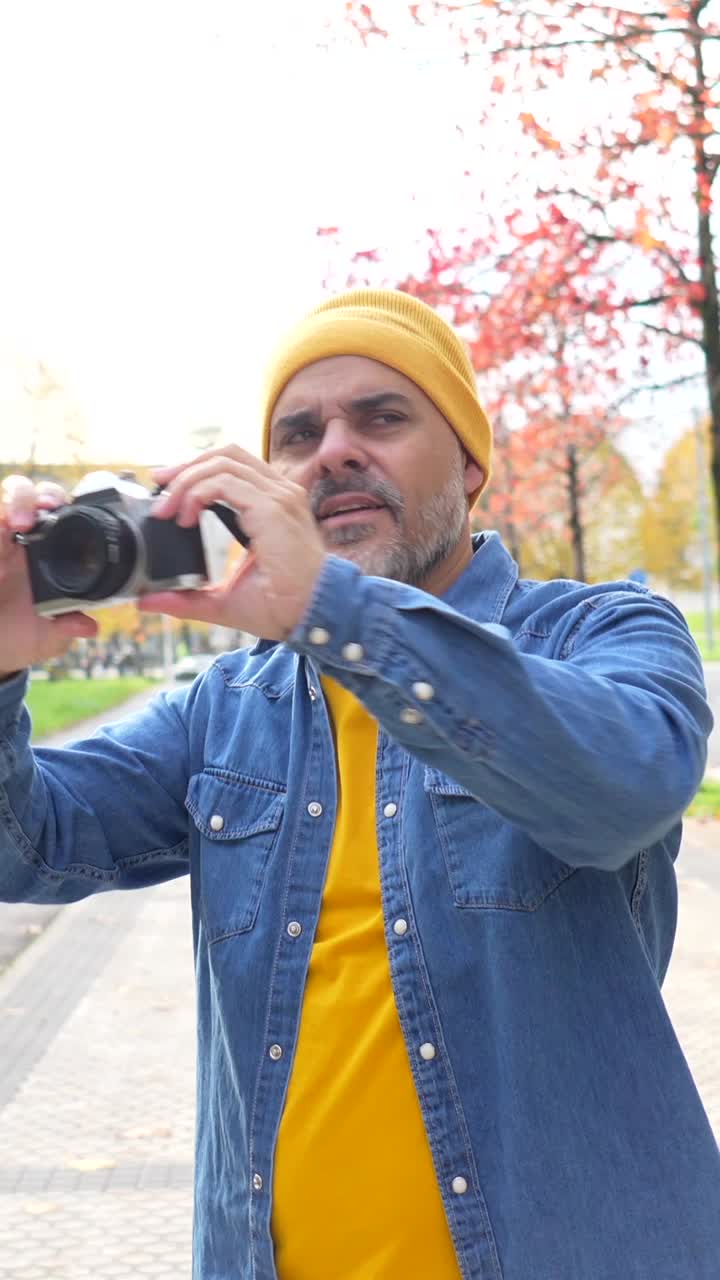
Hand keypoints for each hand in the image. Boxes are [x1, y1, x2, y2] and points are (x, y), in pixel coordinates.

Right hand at [0, 476, 97, 678]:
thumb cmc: (16, 637)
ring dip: (17, 499)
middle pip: (34, 496)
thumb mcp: (46, 637)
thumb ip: (67, 628)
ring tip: (19, 521)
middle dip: (41, 494)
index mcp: (48, 555)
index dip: (68, 507)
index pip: (61, 516)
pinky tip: (2, 532)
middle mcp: (22, 541)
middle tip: (46, 510)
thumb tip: (90, 625)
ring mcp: (0, 540)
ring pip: (8, 496)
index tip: (72, 514)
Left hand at [138, 446, 326, 640]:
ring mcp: (279, 498)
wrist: (312, 618)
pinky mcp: (273, 509)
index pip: (232, 467)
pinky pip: (227, 483)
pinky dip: (198, 492)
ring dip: (187, 480)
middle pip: (226, 455)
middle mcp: (279, 494)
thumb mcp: (223, 598)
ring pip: (223, 462)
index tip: (166, 490)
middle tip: (159, 489)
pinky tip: (186, 515)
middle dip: (186, 467)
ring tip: (168, 509)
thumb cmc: (282, 606)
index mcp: (273, 505)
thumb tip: (148, 601)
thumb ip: (187, 597)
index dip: (196, 470)